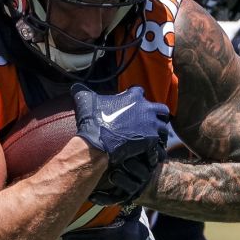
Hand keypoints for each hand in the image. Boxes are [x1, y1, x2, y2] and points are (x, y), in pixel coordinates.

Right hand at [71, 84, 169, 204]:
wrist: (97, 143)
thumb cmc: (93, 121)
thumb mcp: (85, 100)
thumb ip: (81, 90)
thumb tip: (74, 86)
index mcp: (133, 96)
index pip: (140, 91)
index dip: (136, 97)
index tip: (133, 104)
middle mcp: (146, 109)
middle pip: (162, 109)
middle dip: (158, 115)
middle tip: (150, 122)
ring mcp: (150, 125)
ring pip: (164, 128)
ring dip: (159, 133)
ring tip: (152, 139)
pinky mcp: (151, 141)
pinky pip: (159, 146)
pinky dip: (155, 150)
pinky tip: (149, 154)